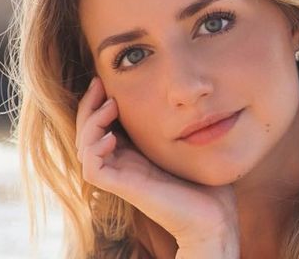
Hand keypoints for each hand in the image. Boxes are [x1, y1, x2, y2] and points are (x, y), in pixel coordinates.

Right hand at [75, 76, 239, 253]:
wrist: (214, 217)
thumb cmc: (206, 181)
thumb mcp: (187, 142)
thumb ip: (178, 123)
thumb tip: (183, 95)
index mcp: (135, 154)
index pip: (102, 126)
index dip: (99, 103)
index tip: (107, 80)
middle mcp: (124, 164)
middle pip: (87, 134)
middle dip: (89, 106)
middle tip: (100, 83)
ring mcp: (123, 177)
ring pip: (84, 148)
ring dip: (91, 122)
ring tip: (111, 106)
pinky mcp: (126, 188)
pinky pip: (93, 169)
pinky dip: (94, 149)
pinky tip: (111, 136)